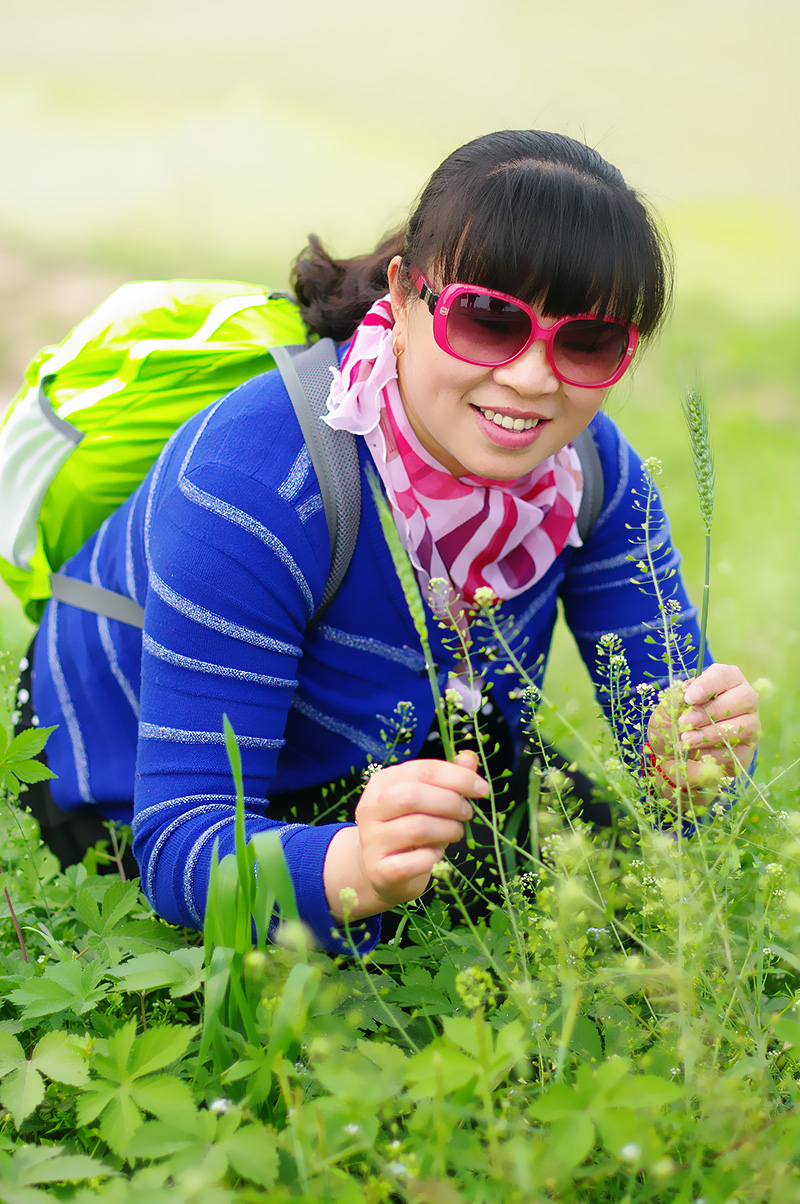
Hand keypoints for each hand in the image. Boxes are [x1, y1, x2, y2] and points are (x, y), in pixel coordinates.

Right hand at [324, 751, 488, 918]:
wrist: (381, 871)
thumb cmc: (408, 829)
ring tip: (456, 832)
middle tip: (468, 813)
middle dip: (451, 803)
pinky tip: (436, 854)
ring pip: (416, 828)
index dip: (457, 777)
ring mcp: (372, 839)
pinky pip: (413, 861)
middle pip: (413, 796)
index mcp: (383, 782)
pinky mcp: (378, 869)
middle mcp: (371, 808)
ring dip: (448, 829)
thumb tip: (469, 758)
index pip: (423, 770)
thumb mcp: (427, 801)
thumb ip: (448, 779)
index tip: (482, 789)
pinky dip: (432, 857)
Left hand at [647, 663, 759, 797]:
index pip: (724, 675)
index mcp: (727, 679)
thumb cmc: (678, 718)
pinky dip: (712, 751)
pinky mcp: (747, 748)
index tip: (689, 698)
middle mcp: (745, 698)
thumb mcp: (672, 706)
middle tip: (685, 722)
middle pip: (742, 698)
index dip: (707, 685)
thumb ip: (678, 697)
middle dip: (711, 711)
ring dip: (711, 733)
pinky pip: (736, 749)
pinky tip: (692, 751)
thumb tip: (685, 694)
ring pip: (744, 725)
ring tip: (687, 739)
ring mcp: (751, 723)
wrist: (678, 748)